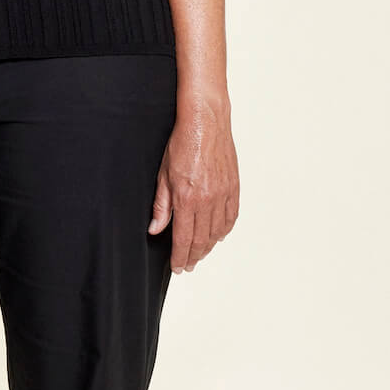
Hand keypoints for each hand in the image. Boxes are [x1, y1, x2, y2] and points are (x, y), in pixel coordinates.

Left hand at [149, 94, 238, 272]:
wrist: (206, 122)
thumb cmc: (182, 143)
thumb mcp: (163, 175)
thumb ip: (161, 205)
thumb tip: (156, 229)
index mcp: (188, 198)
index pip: (184, 238)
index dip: (180, 256)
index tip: (177, 266)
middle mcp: (208, 200)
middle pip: (202, 239)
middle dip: (194, 256)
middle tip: (188, 265)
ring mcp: (223, 194)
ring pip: (217, 232)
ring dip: (209, 246)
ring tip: (200, 253)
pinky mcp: (233, 187)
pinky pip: (231, 217)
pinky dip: (224, 230)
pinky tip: (218, 235)